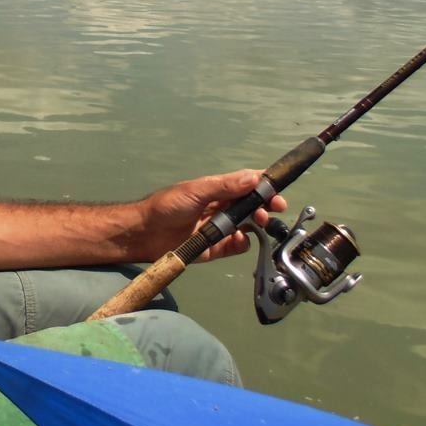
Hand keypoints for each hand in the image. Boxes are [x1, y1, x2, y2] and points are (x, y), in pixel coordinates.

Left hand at [136, 169, 286, 262]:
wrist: (147, 234)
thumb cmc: (168, 206)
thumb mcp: (197, 191)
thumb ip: (225, 186)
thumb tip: (254, 177)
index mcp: (218, 190)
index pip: (247, 183)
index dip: (265, 185)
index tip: (278, 188)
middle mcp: (223, 207)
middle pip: (254, 205)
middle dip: (267, 204)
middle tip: (275, 207)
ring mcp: (221, 227)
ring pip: (250, 225)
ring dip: (259, 223)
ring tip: (259, 222)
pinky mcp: (217, 247)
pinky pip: (238, 245)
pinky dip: (243, 242)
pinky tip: (239, 238)